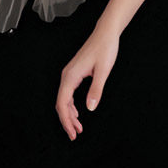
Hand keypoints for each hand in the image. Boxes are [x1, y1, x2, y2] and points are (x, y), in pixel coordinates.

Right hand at [55, 25, 119, 140]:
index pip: (62, 104)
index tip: (72, 132)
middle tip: (74, 134)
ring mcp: (70, 74)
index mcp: (71, 76)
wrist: (106, 33)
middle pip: (61, 104)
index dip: (66, 120)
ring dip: (70, 114)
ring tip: (77, 127)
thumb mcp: (103, 70)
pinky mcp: (75, 72)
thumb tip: (90, 107)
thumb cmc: (105, 48)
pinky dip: (72, 105)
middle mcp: (67, 75)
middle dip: (67, 120)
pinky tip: (78, 112)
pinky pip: (69, 93)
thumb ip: (96, 89)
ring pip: (65, 99)